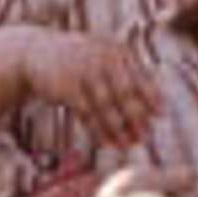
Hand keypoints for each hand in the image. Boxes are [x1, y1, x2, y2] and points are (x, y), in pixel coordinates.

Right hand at [29, 26, 165, 152]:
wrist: (36, 52)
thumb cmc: (79, 60)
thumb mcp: (103, 58)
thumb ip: (127, 75)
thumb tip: (156, 106)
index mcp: (116, 51)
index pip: (139, 76)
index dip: (151, 97)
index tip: (161, 115)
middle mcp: (102, 58)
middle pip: (125, 92)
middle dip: (137, 117)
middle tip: (146, 137)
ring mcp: (83, 71)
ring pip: (106, 106)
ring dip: (118, 128)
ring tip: (127, 145)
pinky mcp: (66, 86)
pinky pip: (86, 113)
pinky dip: (97, 130)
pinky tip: (105, 143)